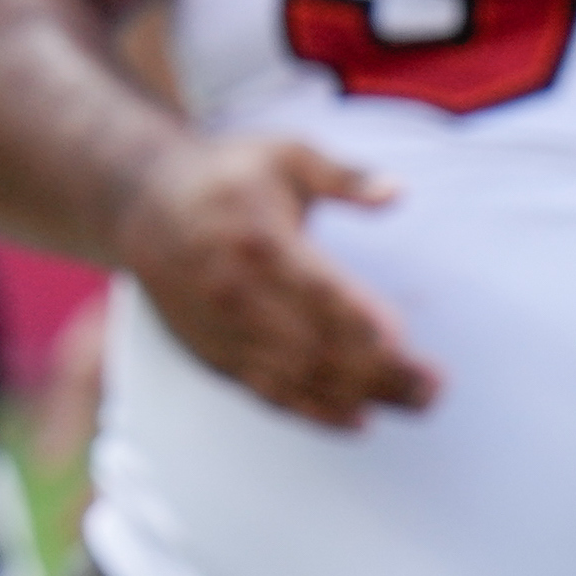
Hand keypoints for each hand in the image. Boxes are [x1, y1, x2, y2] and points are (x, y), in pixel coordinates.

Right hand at [113, 133, 435, 427]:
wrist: (141, 205)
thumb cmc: (226, 175)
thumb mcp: (287, 155)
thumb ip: (344, 176)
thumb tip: (397, 192)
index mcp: (260, 242)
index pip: (317, 292)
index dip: (359, 321)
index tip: (406, 340)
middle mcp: (237, 294)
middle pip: (315, 346)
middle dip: (379, 372)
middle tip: (434, 387)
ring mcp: (223, 330)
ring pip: (297, 377)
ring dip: (359, 397)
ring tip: (416, 404)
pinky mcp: (213, 353)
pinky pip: (267, 391)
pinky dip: (313, 411)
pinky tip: (358, 420)